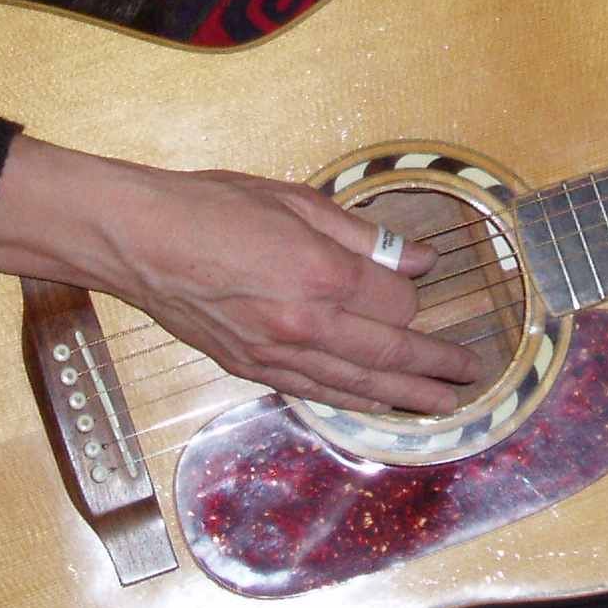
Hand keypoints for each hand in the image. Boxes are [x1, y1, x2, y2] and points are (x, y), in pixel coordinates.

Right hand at [0, 135, 477, 414]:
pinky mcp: (250, 368)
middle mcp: (304, 323)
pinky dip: (353, 402)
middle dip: (435, 366)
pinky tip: (376, 407)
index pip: (395, 301)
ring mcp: (276, 352)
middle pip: (387, 354)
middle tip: (470, 374)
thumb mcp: (294, 200)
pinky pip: (315, 392)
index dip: (417, 297)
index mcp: (320, 274)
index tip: (425, 288)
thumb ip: (360, 234)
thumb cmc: (212, 207)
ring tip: (441, 403)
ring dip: (405, 396)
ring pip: (356, 384)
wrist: (137, 239)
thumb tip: (416, 256)